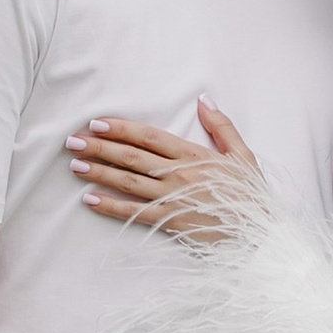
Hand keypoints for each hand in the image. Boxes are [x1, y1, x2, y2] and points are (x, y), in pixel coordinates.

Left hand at [69, 99, 265, 243]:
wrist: (260, 233)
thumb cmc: (251, 194)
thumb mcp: (244, 155)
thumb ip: (222, 126)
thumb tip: (204, 99)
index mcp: (195, 155)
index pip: (150, 137)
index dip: (122, 128)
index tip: (97, 123)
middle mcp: (179, 175)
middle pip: (132, 157)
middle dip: (100, 147)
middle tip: (73, 142)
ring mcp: (173, 199)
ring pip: (129, 182)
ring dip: (100, 173)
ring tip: (75, 166)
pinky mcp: (170, 222)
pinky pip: (134, 213)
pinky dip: (111, 207)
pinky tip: (91, 200)